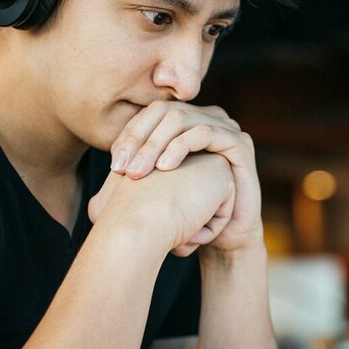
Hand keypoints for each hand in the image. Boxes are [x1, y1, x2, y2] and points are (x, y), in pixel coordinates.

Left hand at [110, 102, 261, 253]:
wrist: (225, 237)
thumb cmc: (190, 214)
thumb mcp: (158, 188)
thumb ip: (138, 169)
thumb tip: (108, 164)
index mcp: (188, 124)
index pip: (150, 115)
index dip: (129, 135)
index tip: (113, 166)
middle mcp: (207, 119)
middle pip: (163, 111)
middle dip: (138, 139)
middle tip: (122, 169)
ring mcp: (226, 128)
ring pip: (181, 119)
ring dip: (155, 144)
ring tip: (139, 172)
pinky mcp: (240, 142)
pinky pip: (205, 132)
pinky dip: (181, 146)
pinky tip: (165, 168)